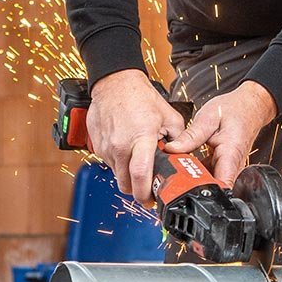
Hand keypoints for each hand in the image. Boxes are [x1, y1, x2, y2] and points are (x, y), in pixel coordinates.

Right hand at [86, 69, 186, 204]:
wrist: (114, 83)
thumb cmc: (139, 97)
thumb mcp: (169, 116)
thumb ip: (179, 140)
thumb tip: (184, 158)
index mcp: (140, 138)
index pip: (140, 175)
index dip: (146, 193)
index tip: (152, 199)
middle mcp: (120, 145)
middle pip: (125, 184)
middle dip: (136, 190)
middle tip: (146, 187)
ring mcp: (106, 147)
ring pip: (117, 175)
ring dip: (127, 175)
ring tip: (137, 160)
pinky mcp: (97, 146)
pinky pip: (109, 163)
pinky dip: (118, 162)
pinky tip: (126, 149)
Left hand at [163, 81, 277, 187]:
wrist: (249, 106)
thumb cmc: (233, 109)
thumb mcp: (207, 118)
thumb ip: (190, 136)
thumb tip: (172, 149)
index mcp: (231, 154)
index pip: (221, 185)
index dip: (203, 190)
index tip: (185, 187)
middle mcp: (233, 165)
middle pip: (213, 186)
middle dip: (193, 185)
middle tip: (175, 175)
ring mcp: (230, 167)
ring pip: (210, 181)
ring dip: (194, 178)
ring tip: (179, 166)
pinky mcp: (226, 165)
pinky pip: (211, 174)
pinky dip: (198, 171)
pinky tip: (188, 162)